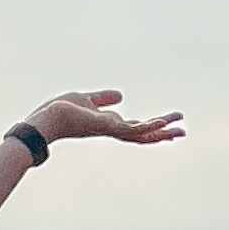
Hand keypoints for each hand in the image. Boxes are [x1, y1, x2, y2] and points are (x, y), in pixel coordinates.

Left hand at [30, 88, 184, 146]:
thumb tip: (121, 96)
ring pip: (141, 134)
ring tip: (181, 129)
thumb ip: (103, 99)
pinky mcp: (106, 127)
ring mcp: (110, 130)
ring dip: (162, 131)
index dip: (151, 126)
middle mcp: (111, 130)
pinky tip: (161, 123)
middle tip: (183, 131)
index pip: (135, 127)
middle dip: (163, 133)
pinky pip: (131, 129)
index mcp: (108, 124)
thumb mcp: (86, 99)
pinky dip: (147, 126)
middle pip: (143, 134)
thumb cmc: (59, 112)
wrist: (45, 119)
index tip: (168, 123)